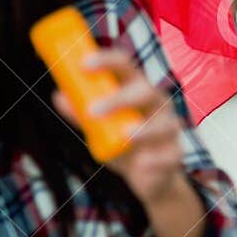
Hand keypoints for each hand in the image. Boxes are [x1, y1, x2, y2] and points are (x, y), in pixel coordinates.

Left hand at [53, 46, 184, 206]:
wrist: (149, 176)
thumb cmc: (122, 143)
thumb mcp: (98, 127)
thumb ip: (81, 112)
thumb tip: (60, 95)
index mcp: (136, 88)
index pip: (124, 65)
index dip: (106, 61)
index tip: (83, 64)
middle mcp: (156, 103)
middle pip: (145, 90)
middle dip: (120, 98)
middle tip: (93, 111)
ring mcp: (169, 127)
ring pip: (163, 123)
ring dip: (144, 128)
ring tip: (125, 136)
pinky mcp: (176, 153)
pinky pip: (169, 155)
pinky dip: (154, 160)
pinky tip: (142, 164)